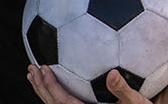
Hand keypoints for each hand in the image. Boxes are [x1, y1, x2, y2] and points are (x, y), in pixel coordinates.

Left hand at [28, 66, 151, 103]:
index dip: (51, 86)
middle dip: (40, 87)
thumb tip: (113, 74)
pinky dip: (53, 93)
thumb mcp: (136, 102)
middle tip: (31, 69)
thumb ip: (122, 90)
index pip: (62, 102)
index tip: (43, 68)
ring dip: (43, 90)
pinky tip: (52, 82)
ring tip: (34, 74)